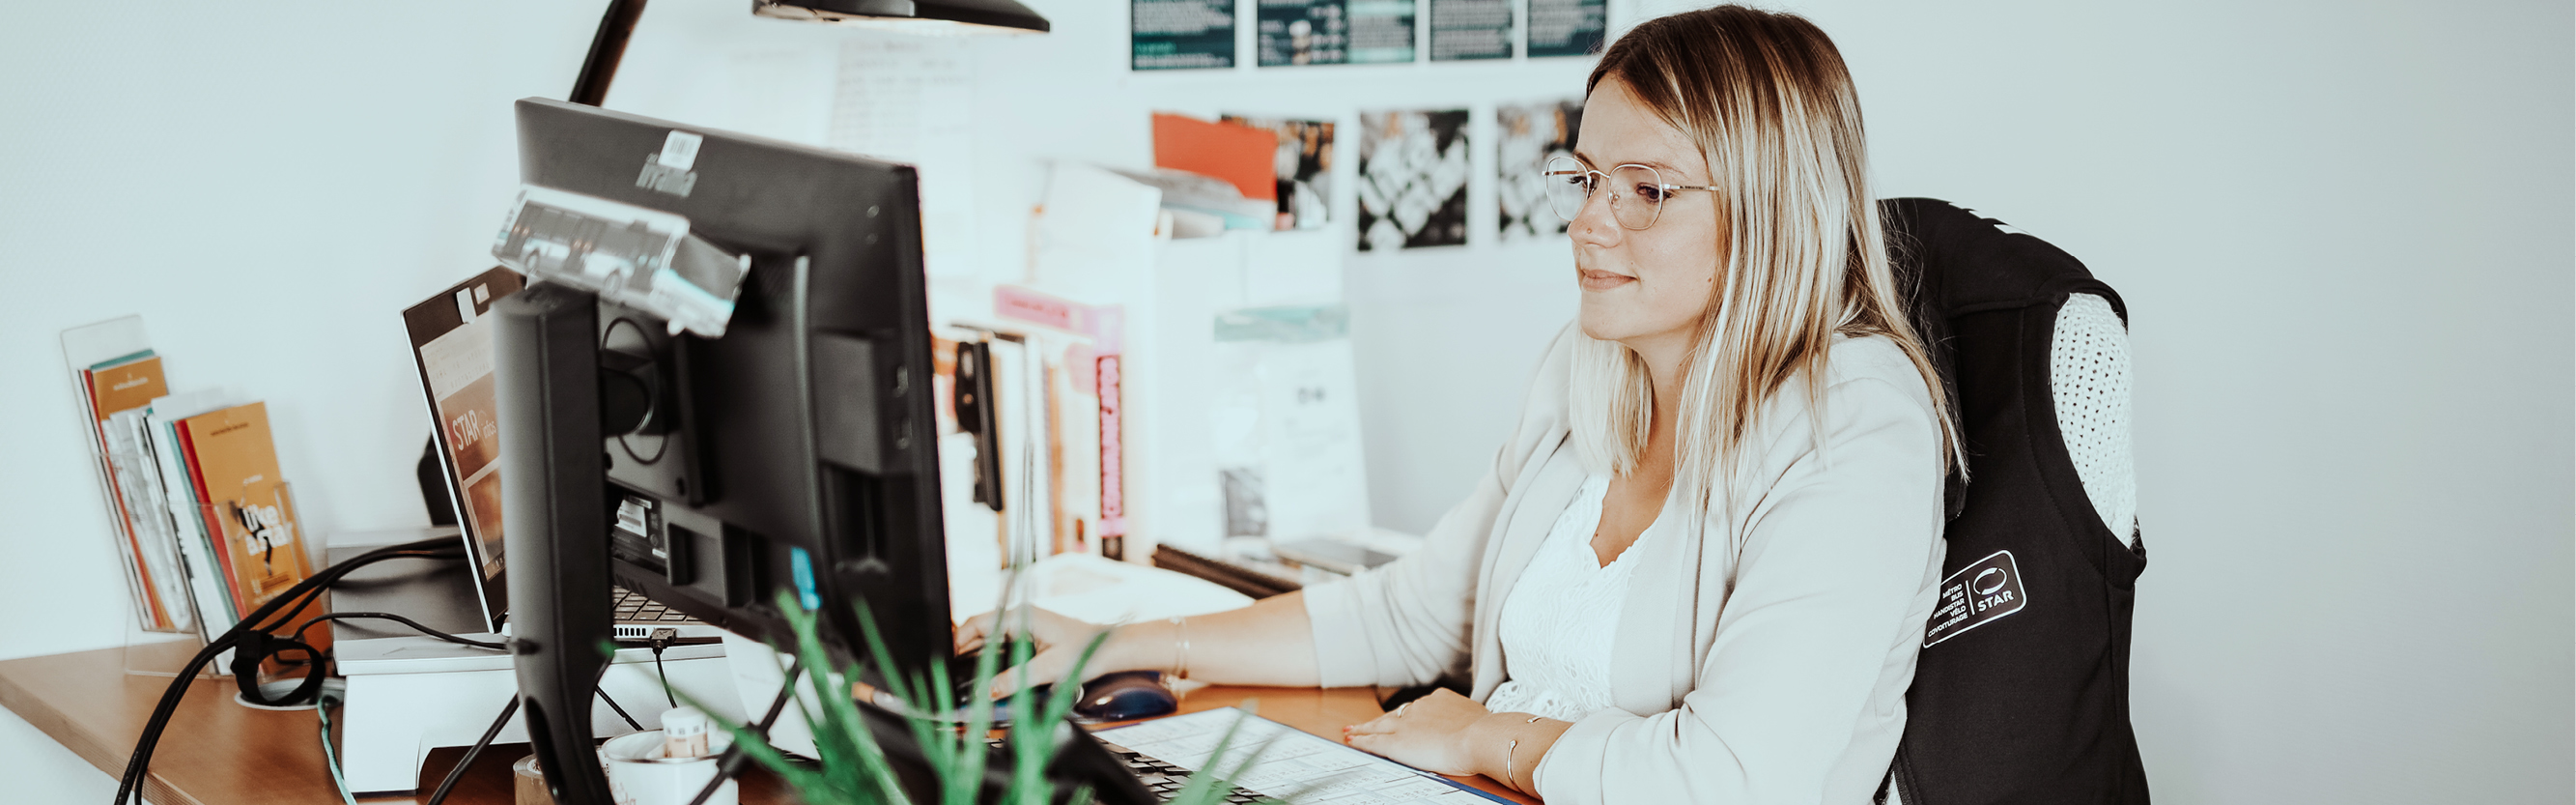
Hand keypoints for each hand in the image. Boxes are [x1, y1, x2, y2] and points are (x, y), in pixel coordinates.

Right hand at [953, 607, 1150, 698]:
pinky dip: (990, 655)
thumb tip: (988, 691)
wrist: (1108, 649)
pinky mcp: (1029, 635)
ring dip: (977, 653)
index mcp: (1021, 616)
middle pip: (981, 629)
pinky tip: (984, 670)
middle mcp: (1020, 617)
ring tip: (963, 673)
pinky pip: (1001, 643)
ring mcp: (1024, 625)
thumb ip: (1014, 681)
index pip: (979, 622)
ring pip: (990, 637)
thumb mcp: (1047, 670)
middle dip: (964, 648)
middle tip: (951, 670)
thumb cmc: (1084, 651)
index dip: (959, 638)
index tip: (947, 656)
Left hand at [1342, 688, 1489, 775]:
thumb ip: (1468, 718)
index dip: (1407, 715)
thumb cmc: (1486, 731)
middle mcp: (1419, 708)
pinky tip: (1352, 741)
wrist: (1478, 738)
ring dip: (1364, 729)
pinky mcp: (1397, 742)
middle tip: (1363, 723)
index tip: (1403, 719)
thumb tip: (1475, 724)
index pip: (1418, 708)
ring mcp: (1405, 724)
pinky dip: (1361, 740)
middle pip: (1394, 714)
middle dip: (1379, 720)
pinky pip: (1373, 741)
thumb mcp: (1478, 717)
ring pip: (1379, 725)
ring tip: (1351, 731)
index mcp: (1440, 699)